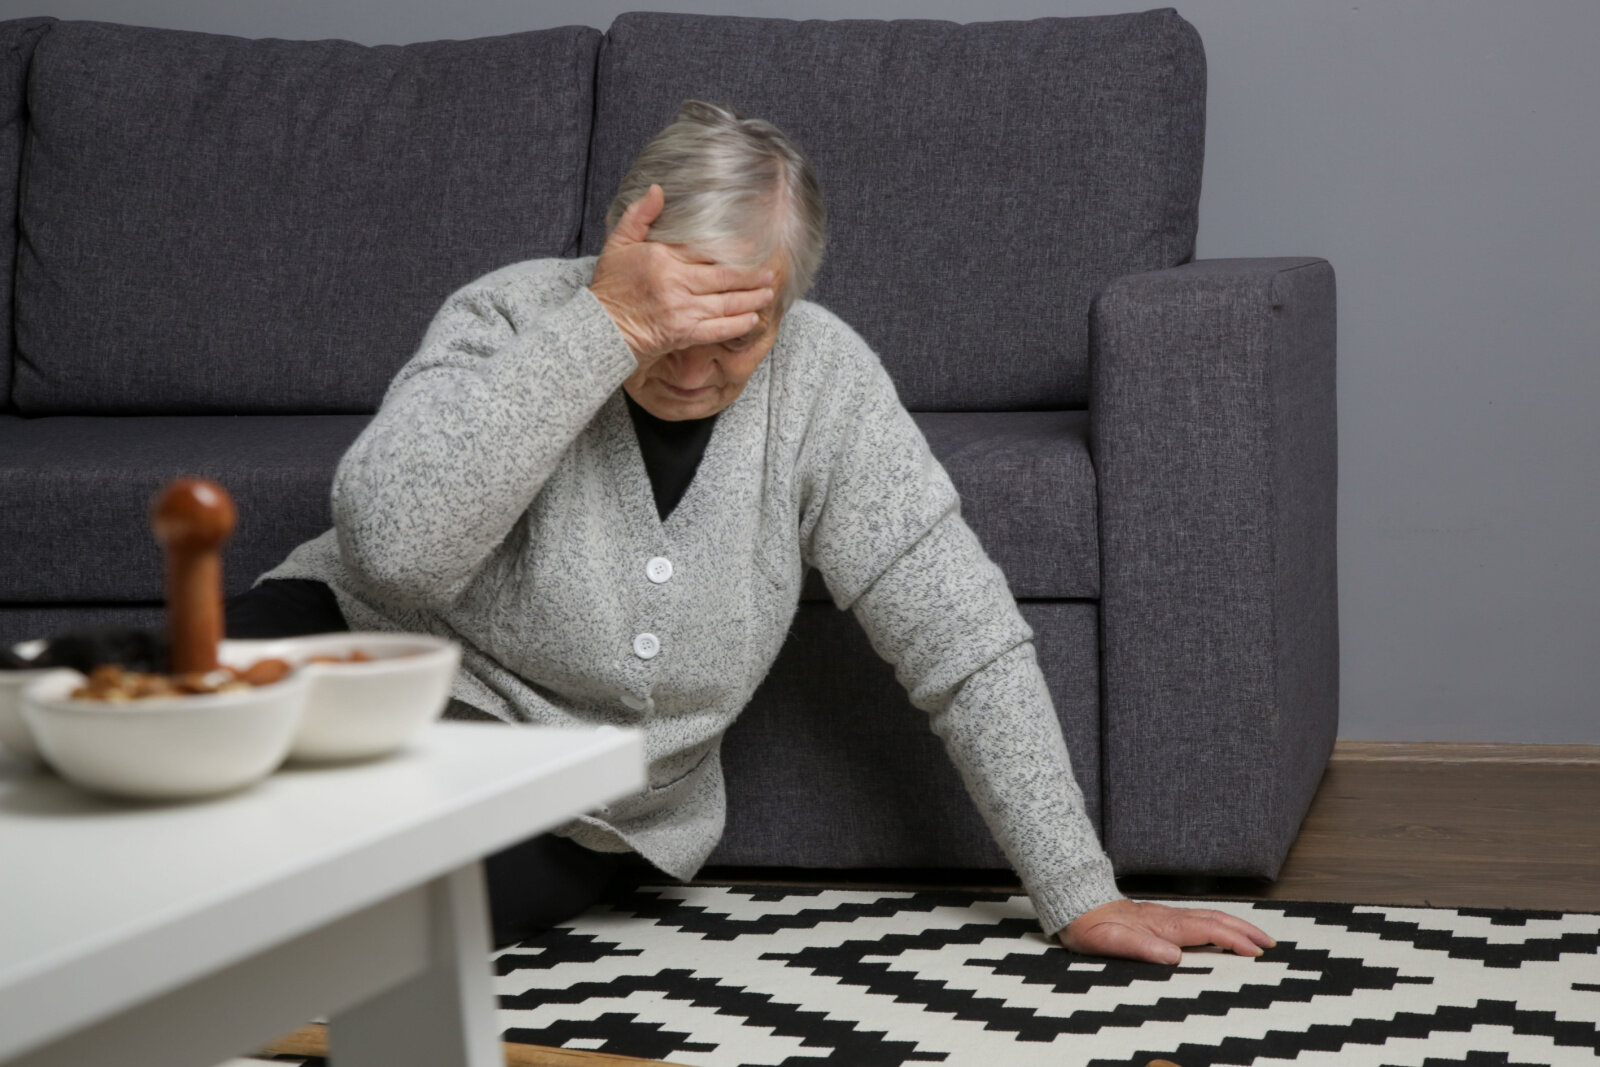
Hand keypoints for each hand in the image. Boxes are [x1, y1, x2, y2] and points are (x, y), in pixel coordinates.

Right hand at [588, 182, 775, 367]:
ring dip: (751, 299)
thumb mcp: (618, 244)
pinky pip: (718, 329)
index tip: (753, 247)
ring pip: (726, 303)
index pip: (705, 250)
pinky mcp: (684, 333)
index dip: (733, 249)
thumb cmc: (609, 287)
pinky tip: (753, 319)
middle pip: (724, 277)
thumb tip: (657, 189)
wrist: (600, 329)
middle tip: (771, 272)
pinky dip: (738, 325)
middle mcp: (676, 282)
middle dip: (751, 276)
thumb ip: (639, 215)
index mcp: (662, 258)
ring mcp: (682, 310)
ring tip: (768, 293)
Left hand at [1056, 898, 1275, 963]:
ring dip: (1235, 925)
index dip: (1233, 940)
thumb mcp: (1110, 942)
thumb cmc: (1090, 927)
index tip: (1256, 952)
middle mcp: (1168, 917)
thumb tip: (1174, 957)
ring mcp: (1165, 915)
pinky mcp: (1159, 916)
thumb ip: (1141, 948)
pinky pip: (1197, 918)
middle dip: (1244, 930)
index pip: (1207, 931)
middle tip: (1270, 943)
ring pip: (1208, 916)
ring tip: (1255, 936)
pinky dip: (1218, 923)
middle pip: (1215, 920)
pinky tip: (1220, 929)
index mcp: (1162, 925)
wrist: (1074, 904)